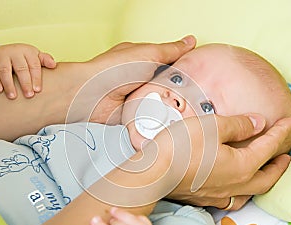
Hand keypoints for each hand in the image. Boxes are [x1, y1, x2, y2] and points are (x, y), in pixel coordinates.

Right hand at [0, 43, 56, 98]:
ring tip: (13, 96)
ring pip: (5, 70)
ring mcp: (2, 56)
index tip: (37, 90)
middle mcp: (15, 52)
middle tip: (29, 96)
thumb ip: (45, 60)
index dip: (36, 78)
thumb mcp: (36, 58)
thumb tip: (54, 65)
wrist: (5, 52)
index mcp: (28, 52)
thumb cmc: (25, 59)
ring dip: (9, 84)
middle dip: (25, 83)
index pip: (34, 65)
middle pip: (21, 68)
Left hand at [66, 35, 195, 123]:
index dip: (183, 68)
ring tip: (181, 107)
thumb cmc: (112, 71)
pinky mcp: (134, 112)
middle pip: (168, 84)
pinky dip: (157, 117)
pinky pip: (151, 116)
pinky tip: (165, 117)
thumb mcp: (148, 54)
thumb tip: (189, 41)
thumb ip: (170, 50)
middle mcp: (140, 78)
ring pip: (162, 101)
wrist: (92, 97)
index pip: (170, 63)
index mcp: (144, 60)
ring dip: (168, 104)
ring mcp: (137, 95)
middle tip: (190, 94)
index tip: (198, 75)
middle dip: (178, 89)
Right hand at [166, 114, 290, 209]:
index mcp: (242, 166)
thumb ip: (238, 125)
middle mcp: (236, 184)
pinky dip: (243, 191)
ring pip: (252, 192)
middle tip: (286, 155)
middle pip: (268, 177)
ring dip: (263, 180)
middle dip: (280, 165)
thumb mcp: (212, 126)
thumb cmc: (181, 148)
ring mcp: (220, 194)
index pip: (269, 147)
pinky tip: (235, 187)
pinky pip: (234, 199)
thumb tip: (258, 124)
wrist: (153, 174)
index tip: (290, 123)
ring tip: (264, 171)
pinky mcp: (205, 198)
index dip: (281, 133)